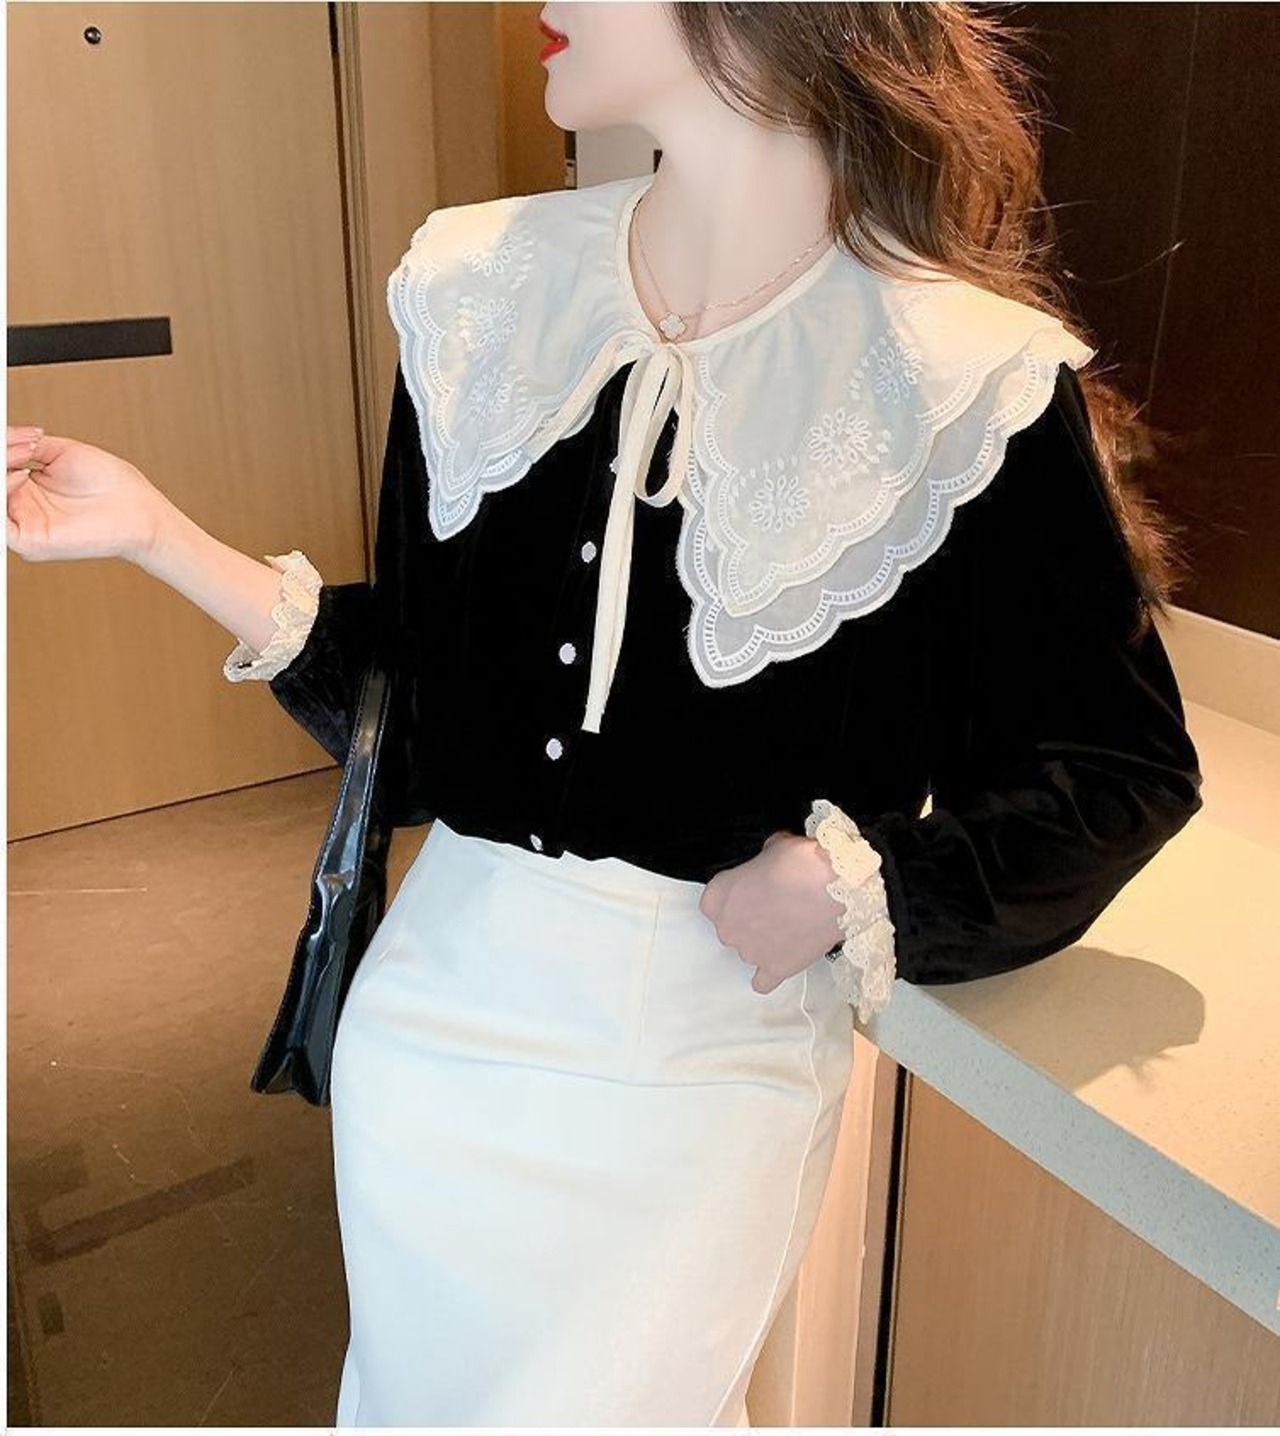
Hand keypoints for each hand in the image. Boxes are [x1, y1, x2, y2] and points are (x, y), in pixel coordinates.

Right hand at [7, 424, 171, 564]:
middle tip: (20, 446)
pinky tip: (21, 477)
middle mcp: (21, 507)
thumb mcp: (62, 453)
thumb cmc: (111, 484)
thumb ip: (26, 445)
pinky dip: (1, 496)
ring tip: (23, 456)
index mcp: (26, 487)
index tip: (14, 435)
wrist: (139, 509)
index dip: (2, 447)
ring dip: (0, 471)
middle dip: (0, 457)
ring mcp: (24, 525)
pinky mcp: (30, 543)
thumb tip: (3, 436)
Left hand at [699, 831, 846, 993]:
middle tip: (775, 906)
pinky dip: (769, 974)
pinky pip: (762, 981)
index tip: (750, 890)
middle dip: (749, 919)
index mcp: (720, 894)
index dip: (734, 895)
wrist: (835, 890)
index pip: (713, 901)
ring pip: (748, 951)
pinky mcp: (775, 968)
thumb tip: (772, 859)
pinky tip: (781, 960)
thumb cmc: (802, 865)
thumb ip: (764, 859)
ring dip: (763, 942)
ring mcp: (750, 951)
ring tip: (790, 927)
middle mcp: (728, 927)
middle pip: (730, 927)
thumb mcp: (775, 847)